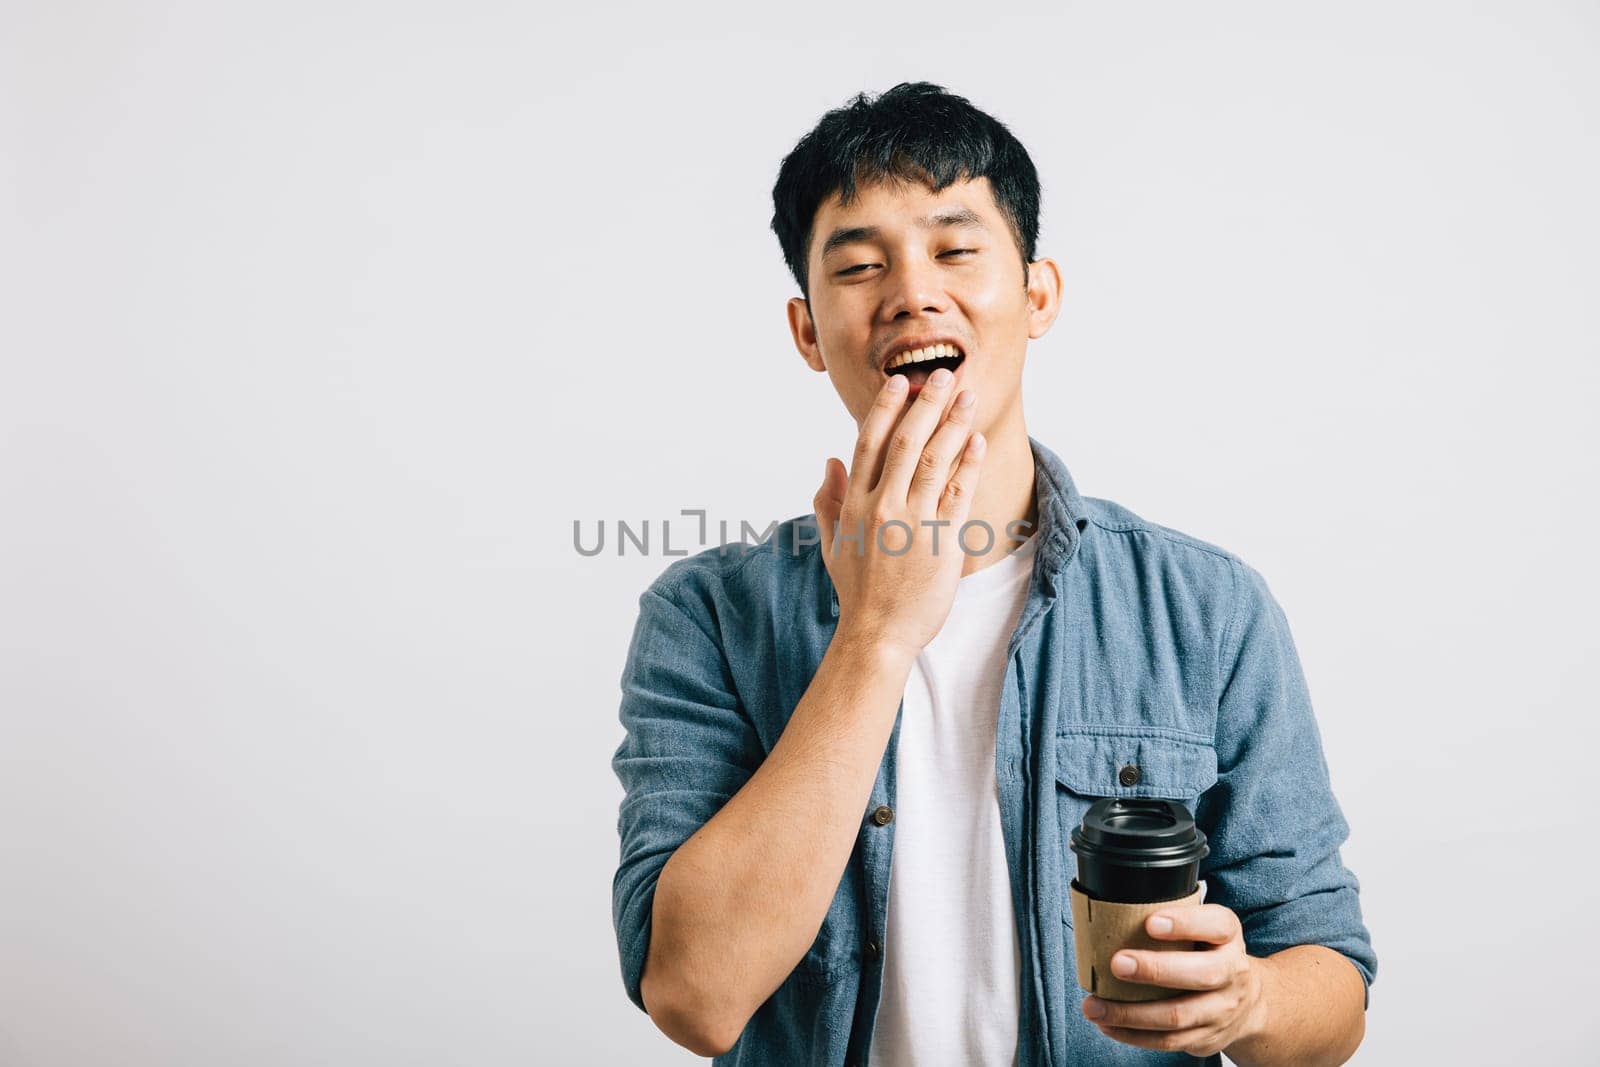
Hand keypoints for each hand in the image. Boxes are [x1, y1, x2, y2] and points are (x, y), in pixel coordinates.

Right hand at [812, 368, 983, 659]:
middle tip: (943, 376)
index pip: (869, 443)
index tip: (900, 383)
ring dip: (954, 424)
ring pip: (935, 460)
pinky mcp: (941, 540)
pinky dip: (968, 464)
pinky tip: (977, 441)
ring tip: (968, 398)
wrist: (878, 634)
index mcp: (854, 504)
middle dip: (927, 404)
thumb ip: (828, 499)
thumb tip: (829, 461)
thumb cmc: (857, 591)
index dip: (886, 409)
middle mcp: (882, 507)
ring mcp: (912, 522)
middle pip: (906, 442)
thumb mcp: (831, 543)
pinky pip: (958, 492)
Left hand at [1080, 903, 1267, 1058]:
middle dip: (1156, 970)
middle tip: (1117, 964)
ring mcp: (1221, 1010)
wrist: (1247, 1003)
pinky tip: (1107, 1024)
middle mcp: (1232, 973)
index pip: (1216, 925)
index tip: (1150, 922)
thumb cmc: (1208, 953)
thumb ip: (1171, 916)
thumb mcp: (1203, 927)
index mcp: (1228, 937)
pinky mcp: (1206, 1038)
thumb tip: (1111, 909)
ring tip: (1094, 1006)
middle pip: (1202, 974)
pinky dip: (1134, 1035)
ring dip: (1131, 1013)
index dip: (1185, 923)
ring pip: (1178, 1016)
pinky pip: (1168, 1041)